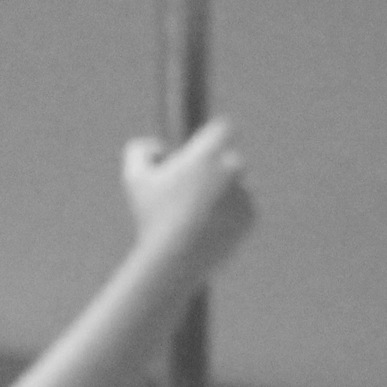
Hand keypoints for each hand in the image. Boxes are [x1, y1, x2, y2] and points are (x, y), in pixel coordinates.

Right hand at [122, 116, 255, 271]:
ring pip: (237, 185)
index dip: (216, 135)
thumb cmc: (152, 216)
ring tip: (198, 213)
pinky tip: (209, 226)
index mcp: (206, 155)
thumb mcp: (134, 179)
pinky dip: (230, 214)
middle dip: (216, 170)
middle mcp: (231, 170)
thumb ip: (140, 151)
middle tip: (196, 187)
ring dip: (223, 193)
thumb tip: (160, 148)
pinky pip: (243, 207)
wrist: (177, 258)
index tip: (209, 144)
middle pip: (231, 159)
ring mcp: (245, 193)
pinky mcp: (252, 215)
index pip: (225, 128)